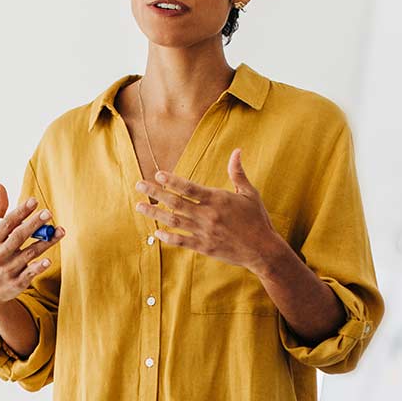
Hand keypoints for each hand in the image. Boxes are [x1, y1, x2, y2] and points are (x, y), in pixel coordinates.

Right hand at [0, 183, 64, 310]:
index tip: (34, 201)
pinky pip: (30, 274)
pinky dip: (38, 267)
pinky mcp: (17, 283)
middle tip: (48, 212)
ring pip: (29, 254)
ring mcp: (7, 270)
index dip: (20, 212)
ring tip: (60, 231)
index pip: (6, 223)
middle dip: (33, 225)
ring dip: (45, 243)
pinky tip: (49, 260)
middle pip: (18, 237)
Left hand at [135, 149, 280, 272]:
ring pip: (174, 221)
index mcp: (218, 199)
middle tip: (138, 185)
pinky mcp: (204, 247)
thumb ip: (238, 172)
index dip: (172, 181)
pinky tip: (156, 232)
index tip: (157, 175)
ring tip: (139, 206)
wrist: (263, 249)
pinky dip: (168, 237)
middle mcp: (208, 215)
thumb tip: (237, 151)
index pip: (189, 188)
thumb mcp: (249, 194)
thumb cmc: (257, 219)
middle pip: (175, 202)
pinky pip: (181, 241)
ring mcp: (204, 232)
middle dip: (155, 193)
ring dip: (154, 213)